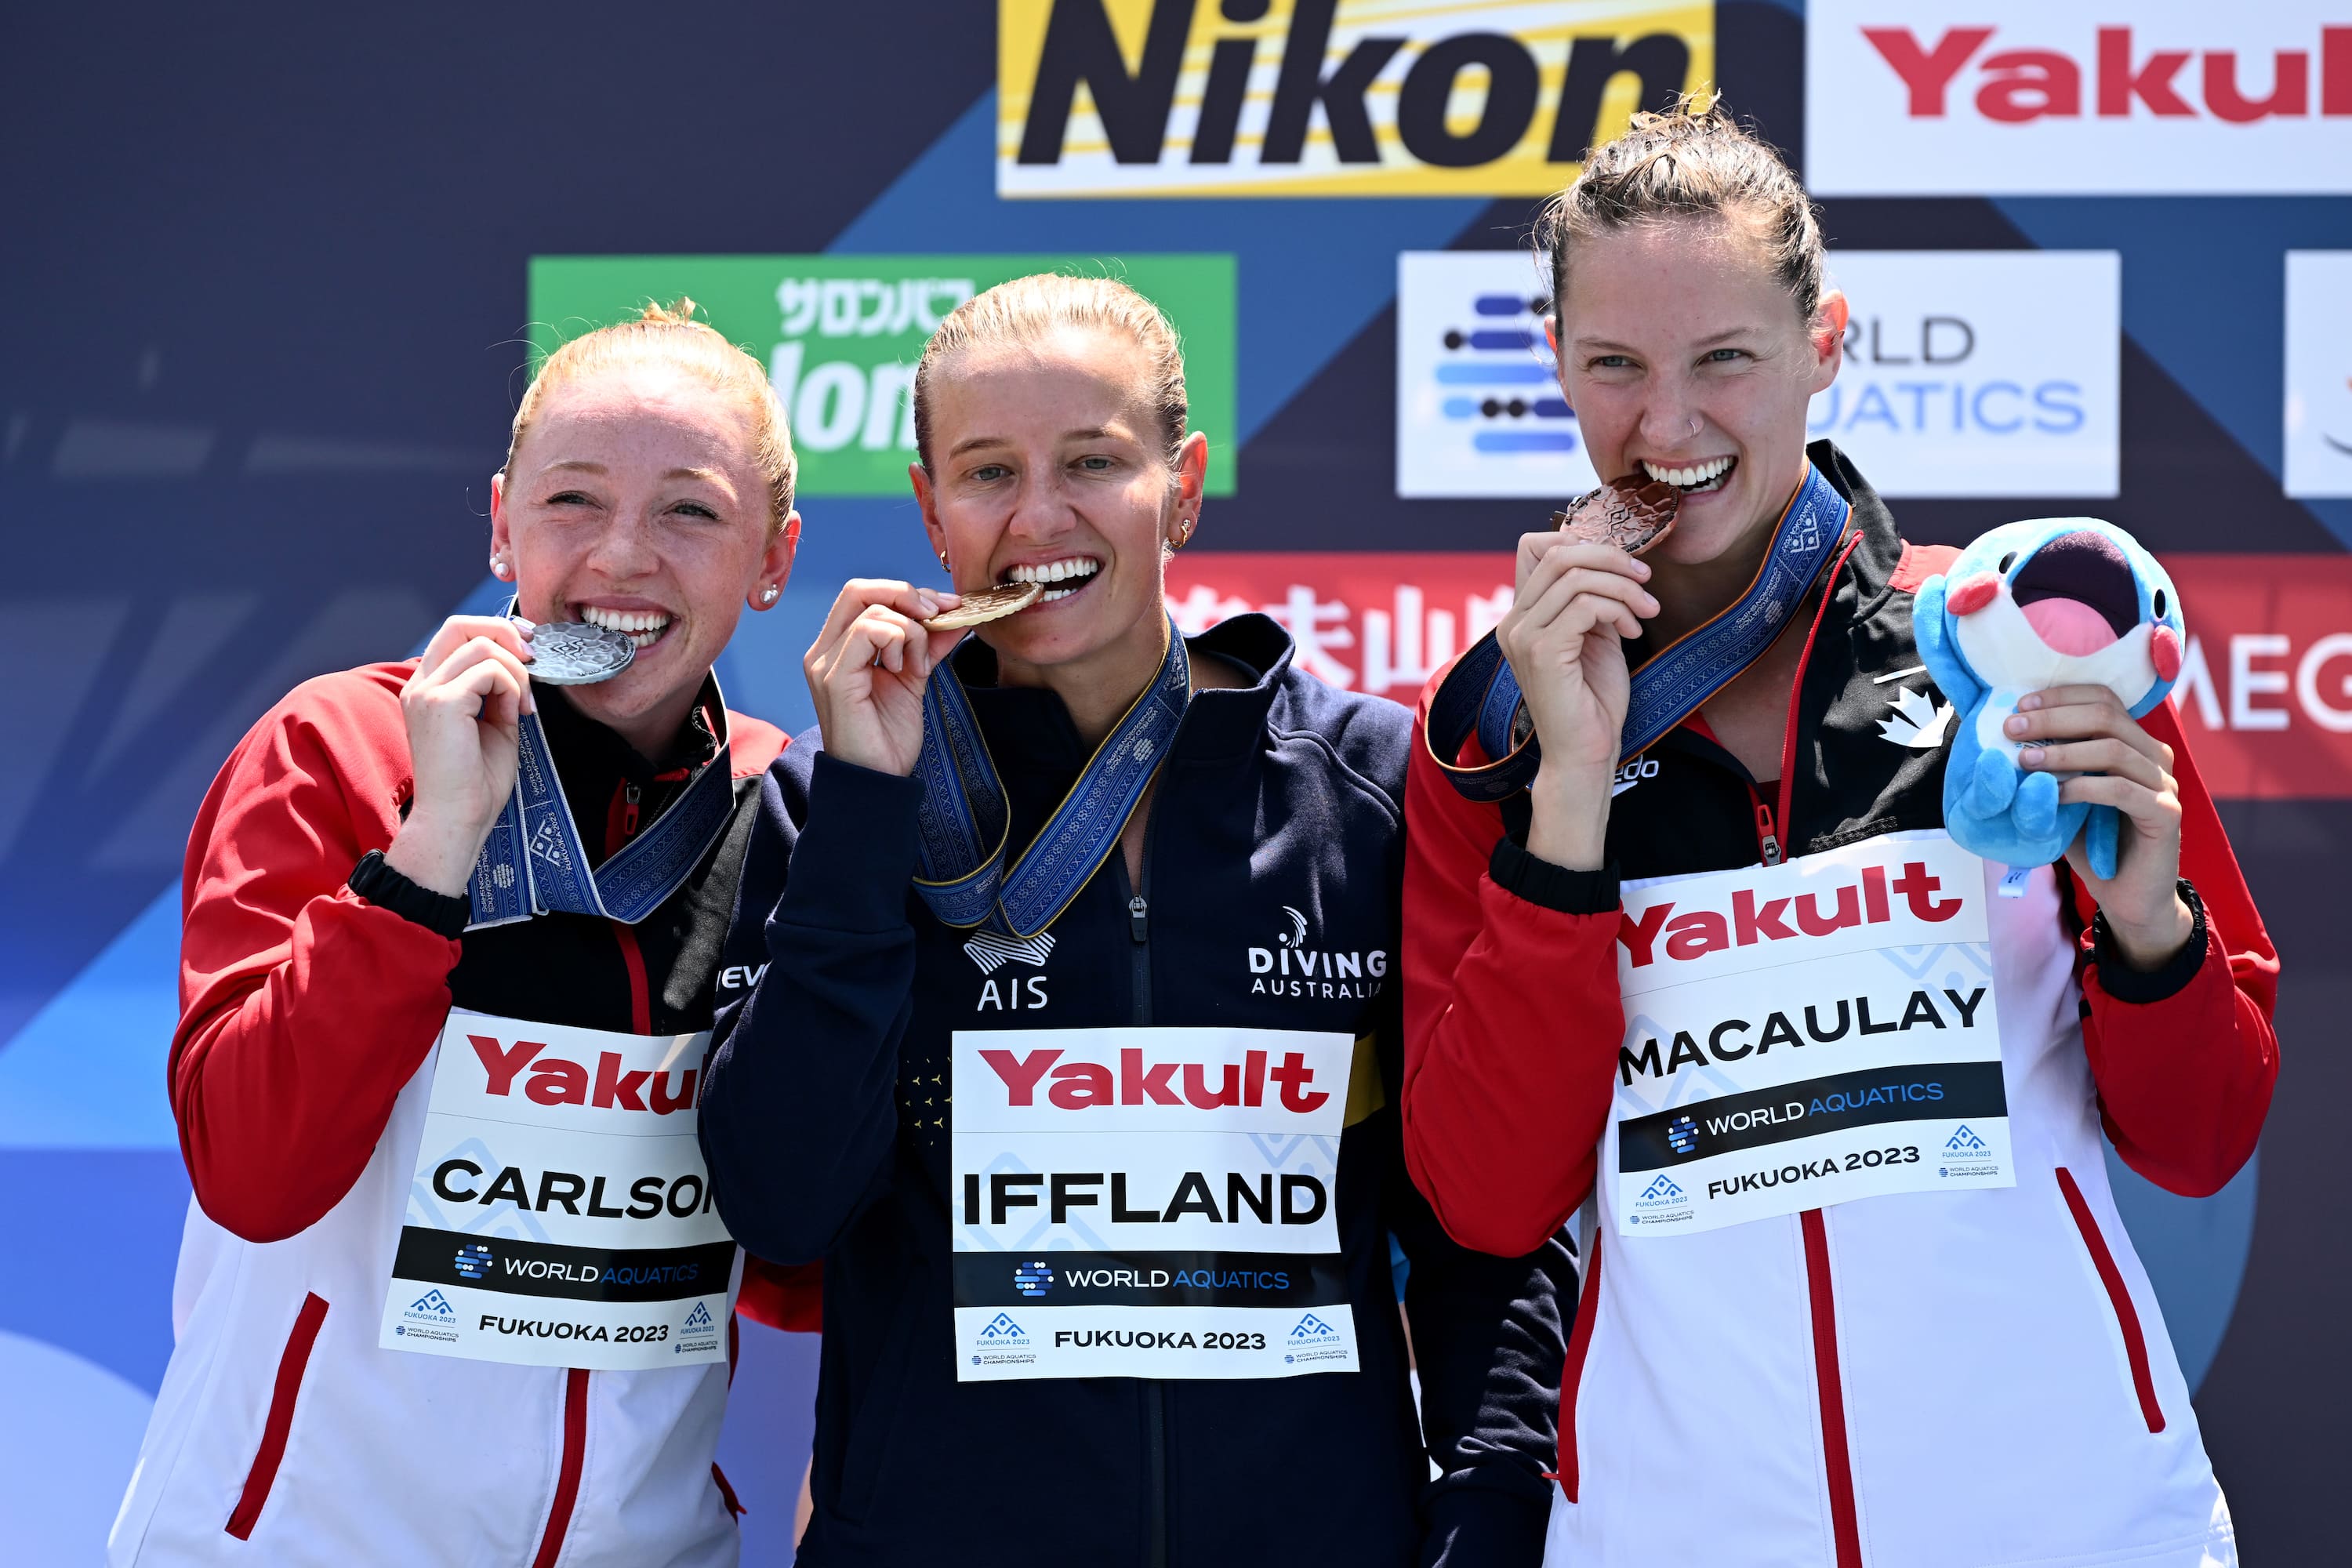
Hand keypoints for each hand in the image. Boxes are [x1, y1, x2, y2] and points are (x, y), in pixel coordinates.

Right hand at [386, 615, 535, 896]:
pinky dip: (513, 687)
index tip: (527, 649)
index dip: (496, 631)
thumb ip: (499, 692)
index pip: (456, 634)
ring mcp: (426, 691)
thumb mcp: (493, 725)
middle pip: (460, 624)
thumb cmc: (475, 784)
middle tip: (533, 657)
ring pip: (482, 646)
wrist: (458, 820)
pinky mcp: (441, 703)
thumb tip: (520, 666)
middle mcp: (420, 684)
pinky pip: (491, 671)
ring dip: (517, 671)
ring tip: (524, 706)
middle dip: (504, 631)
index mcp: (428, 688)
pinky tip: (518, 715)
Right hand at [804, 580, 962, 776]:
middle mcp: (825, 651)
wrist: (878, 781)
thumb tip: (956, 614)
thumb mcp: (915, 678)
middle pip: (858, 590)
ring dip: (910, 630)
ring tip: (917, 665)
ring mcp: (825, 664)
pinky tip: (905, 669)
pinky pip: (867, 632)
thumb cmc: (889, 737)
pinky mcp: (834, 679)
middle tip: (937, 616)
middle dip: (907, 595)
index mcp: (839, 649)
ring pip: (870, 610)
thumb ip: (928, 644)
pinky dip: (898, 640)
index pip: (863, 594)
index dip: (906, 592)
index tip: (946, 607)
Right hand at [1495, 533, 1656, 870]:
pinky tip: (1633, 632)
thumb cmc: (1593, 701)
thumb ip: (1593, 599)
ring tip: (1646, 611)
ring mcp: (1523, 636)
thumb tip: (1612, 559)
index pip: (1535, 546)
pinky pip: (1586, 605)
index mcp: (1522, 616)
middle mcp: (1513, 622)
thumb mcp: (1594, 636)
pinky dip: (1619, 609)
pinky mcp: (1542, 652)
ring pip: (1576, 576)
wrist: (1585, 754)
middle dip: (1611, 558)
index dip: (1582, 542)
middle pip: (1558, 552)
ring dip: (1623, 587)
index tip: (1619, 567)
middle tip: (1645, 580)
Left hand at [2007, 684, 2192, 968]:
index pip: (2103, 699)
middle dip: (2053, 718)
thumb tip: (2006, 732)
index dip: (2061, 696)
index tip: (2020, 705)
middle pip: (2106, 716)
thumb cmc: (2092, 843)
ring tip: (2023, 761)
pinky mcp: (2165, 814)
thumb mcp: (2063, 796)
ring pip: (2113, 749)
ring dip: (2062, 752)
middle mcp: (2154, 756)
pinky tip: (2051, 795)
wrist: (2127, 895)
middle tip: (2012, 728)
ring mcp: (2164, 783)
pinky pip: (2120, 790)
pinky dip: (2081, 787)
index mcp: (2134, 743)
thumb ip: (2047, 766)